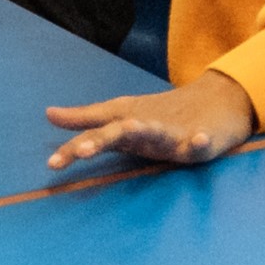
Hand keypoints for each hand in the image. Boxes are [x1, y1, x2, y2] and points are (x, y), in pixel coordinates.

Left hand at [45, 69, 258, 173]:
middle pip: (121, 131)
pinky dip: (199, 140)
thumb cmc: (161, 114)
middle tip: (84, 150)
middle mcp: (147, 125)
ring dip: (145, 129)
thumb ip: (86, 119)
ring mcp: (174, 132)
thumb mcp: (122, 116)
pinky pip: (200, 144)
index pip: (96, 133)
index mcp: (127, 122)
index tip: (52, 164)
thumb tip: (49, 114)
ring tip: (133, 126)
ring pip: (157, 132)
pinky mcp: (201, 140)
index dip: (74, 147)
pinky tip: (199, 140)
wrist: (215, 100)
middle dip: (104, 138)